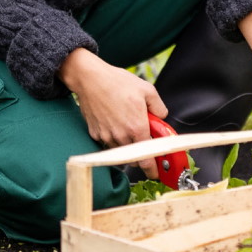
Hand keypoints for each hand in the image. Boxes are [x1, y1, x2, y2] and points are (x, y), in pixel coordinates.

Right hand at [61, 49, 166, 176]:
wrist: (90, 79)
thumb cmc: (117, 82)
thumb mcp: (147, 90)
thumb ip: (159, 108)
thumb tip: (161, 118)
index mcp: (137, 128)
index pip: (146, 158)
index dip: (152, 169)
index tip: (155, 173)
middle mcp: (121, 136)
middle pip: (134, 156)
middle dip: (140, 153)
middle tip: (143, 140)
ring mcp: (107, 136)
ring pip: (121, 150)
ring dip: (127, 144)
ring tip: (126, 123)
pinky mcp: (95, 134)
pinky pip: (108, 142)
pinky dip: (113, 137)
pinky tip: (114, 121)